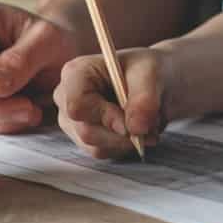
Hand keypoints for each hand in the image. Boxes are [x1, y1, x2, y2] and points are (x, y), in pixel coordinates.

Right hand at [54, 47, 168, 158]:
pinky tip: (135, 130)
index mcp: (75, 73)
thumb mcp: (150, 74)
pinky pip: (102, 152)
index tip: (131, 123)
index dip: (105, 117)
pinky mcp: (83, 137)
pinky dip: (124, 146)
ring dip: (126, 141)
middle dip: (122, 134)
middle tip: (150, 127)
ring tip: (147, 124)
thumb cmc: (145, 69)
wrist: (155, 80)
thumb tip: (136, 128)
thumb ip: (144, 99)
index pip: (77, 105)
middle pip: (86, 131)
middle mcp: (67, 98)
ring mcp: (72, 120)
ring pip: (95, 146)